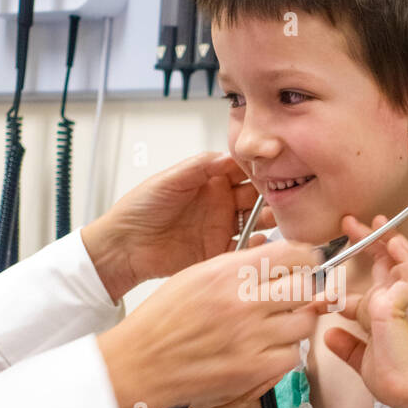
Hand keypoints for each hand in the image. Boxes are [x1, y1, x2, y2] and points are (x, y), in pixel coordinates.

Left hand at [82, 151, 273, 300]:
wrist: (123, 246)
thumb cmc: (139, 208)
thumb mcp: (170, 179)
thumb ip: (201, 166)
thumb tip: (232, 155)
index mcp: (209, 180)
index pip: (243, 170)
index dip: (259, 169)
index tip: (275, 168)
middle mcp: (218, 202)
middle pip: (255, 195)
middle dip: (271, 193)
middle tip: (284, 194)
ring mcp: (219, 227)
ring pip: (254, 221)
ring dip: (268, 219)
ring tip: (278, 217)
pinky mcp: (216, 252)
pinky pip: (244, 249)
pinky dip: (255, 245)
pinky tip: (261, 240)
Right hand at [97, 239, 320, 407]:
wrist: (138, 364)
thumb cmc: (162, 321)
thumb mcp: (196, 275)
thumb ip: (239, 267)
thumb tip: (277, 262)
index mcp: (227, 273)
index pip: (292, 254)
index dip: (304, 258)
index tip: (303, 265)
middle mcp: (242, 303)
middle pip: (305, 288)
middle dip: (301, 291)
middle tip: (290, 297)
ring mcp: (250, 339)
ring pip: (303, 323)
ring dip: (294, 323)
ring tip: (275, 326)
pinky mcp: (252, 370)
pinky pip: (292, 356)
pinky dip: (284, 353)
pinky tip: (266, 349)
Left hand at [321, 214, 407, 407]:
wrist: (403, 389)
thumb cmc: (389, 377)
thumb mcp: (358, 358)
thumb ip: (345, 344)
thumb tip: (328, 334)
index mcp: (378, 314)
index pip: (365, 286)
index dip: (345, 278)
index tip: (327, 267)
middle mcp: (388, 303)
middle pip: (382, 264)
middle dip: (367, 242)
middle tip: (350, 223)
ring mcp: (396, 301)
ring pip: (398, 262)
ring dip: (387, 240)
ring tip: (376, 222)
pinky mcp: (400, 303)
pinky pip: (407, 273)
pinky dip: (402, 257)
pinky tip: (393, 242)